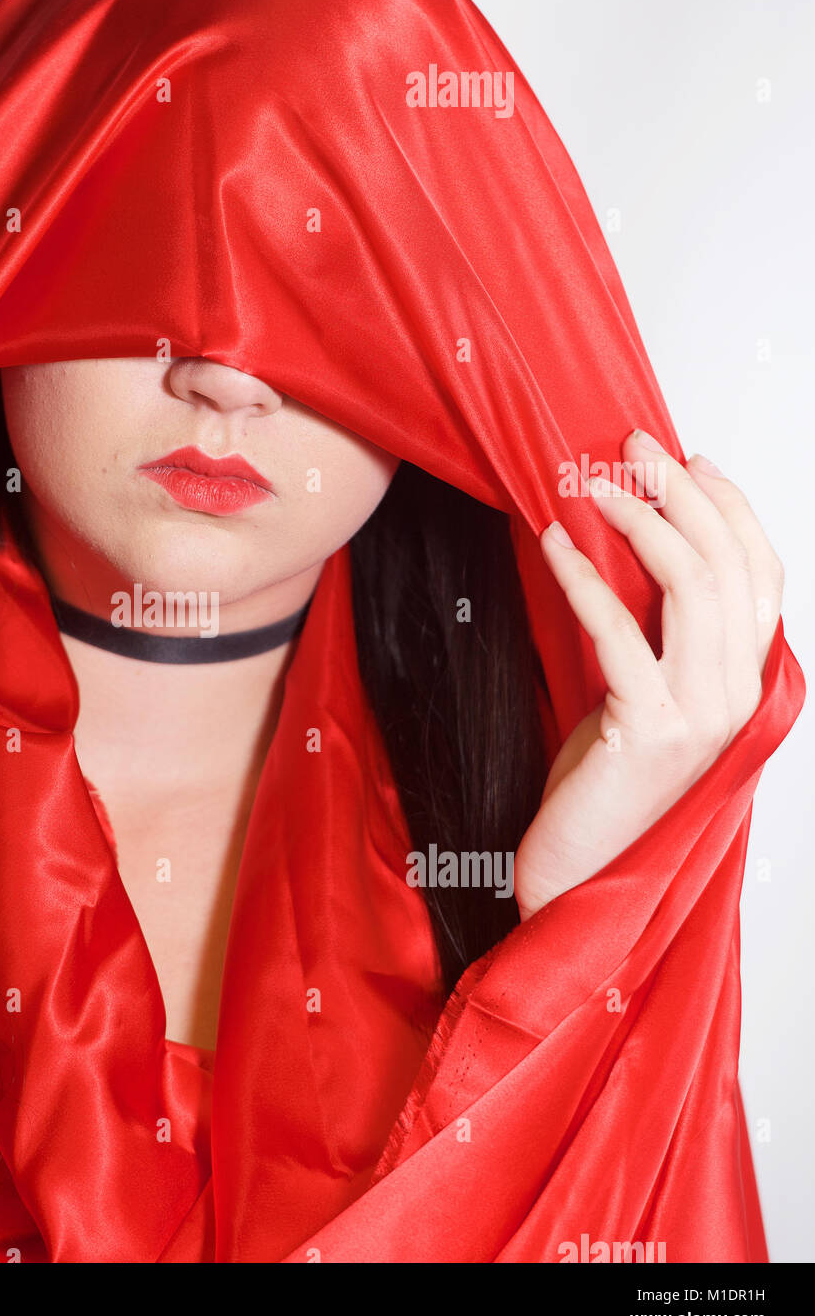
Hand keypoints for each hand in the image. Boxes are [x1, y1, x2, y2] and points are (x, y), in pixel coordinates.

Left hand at [512, 429, 783, 918]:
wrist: (579, 869)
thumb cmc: (604, 779)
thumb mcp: (641, 691)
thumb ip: (659, 633)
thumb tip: (634, 546)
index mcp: (745, 680)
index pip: (760, 571)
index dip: (728, 506)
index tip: (684, 457)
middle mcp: (738, 693)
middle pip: (727, 564)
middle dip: (680, 493)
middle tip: (631, 446)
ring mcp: (701, 714)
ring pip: (690, 587)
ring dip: (638, 521)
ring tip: (590, 483)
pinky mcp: (649, 731)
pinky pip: (621, 633)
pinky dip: (585, 578)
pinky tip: (555, 544)